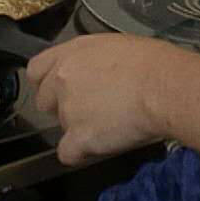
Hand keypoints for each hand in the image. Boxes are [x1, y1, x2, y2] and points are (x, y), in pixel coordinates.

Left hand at [29, 35, 195, 164]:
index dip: (47, 84)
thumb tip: (94, 73)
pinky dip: (83, 153)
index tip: (61, 91)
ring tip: (111, 124)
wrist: (164, 87)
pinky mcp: (78, 138)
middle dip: (63, 108)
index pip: (36, 70)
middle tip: (93, 110)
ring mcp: (67, 110)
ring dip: (80, 129)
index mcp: (71, 53)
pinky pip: (68, 154)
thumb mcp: (115, 47)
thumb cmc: (154, 64)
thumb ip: (92, 61)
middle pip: (44, 102)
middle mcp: (62, 79)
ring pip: (61, 128)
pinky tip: (104, 144)